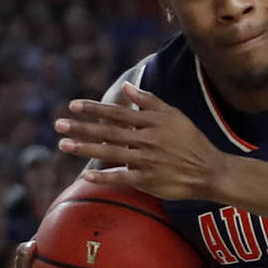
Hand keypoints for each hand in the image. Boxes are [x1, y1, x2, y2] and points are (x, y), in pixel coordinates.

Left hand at [55, 83, 227, 200]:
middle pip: (109, 132)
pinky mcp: (149, 180)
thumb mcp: (175, 116)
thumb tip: (128, 87)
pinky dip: (104, 176)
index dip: (94, 109)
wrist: (209, 170)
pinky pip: (122, 177)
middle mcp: (148, 140)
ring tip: (63, 144)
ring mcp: (148, 160)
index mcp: (153, 123)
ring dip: (85, 148)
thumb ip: (150, 102)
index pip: (118, 113)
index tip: (73, 105)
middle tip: (58, 124)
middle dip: (82, 127)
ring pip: (111, 153)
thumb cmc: (191, 141)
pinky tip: (86, 174)